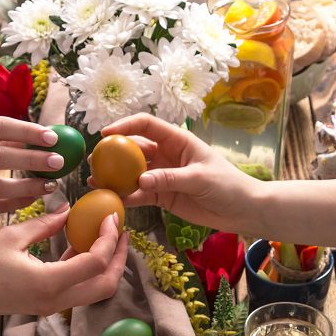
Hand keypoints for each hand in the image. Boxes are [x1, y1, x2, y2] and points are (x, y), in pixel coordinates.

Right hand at [0, 206, 127, 318]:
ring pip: (94, 291)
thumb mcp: (12, 236)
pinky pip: (77, 289)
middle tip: (121, 231)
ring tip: (106, 235)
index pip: (95, 262)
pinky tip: (80, 244)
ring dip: (105, 265)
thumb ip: (45, 223)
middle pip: (105, 286)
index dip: (108, 238)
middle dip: (118, 258)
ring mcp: (51, 306)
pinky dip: (86, 269)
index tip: (110, 215)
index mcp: (49, 283)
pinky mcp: (45, 304)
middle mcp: (55, 301)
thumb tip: (69, 209)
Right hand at [99, 113, 264, 233]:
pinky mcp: (163, 196)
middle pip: (134, 149)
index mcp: (178, 140)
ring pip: (133, 173)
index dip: (125, 126)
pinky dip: (126, 196)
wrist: (241, 209)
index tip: (105, 133)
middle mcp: (167, 155)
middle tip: (94, 161)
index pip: (147, 126)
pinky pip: (140, 194)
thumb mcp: (199, 178)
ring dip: (115, 176)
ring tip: (95, 182)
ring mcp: (163, 176)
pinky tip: (112, 199)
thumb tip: (140, 180)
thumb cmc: (228, 185)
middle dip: (113, 153)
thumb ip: (169, 179)